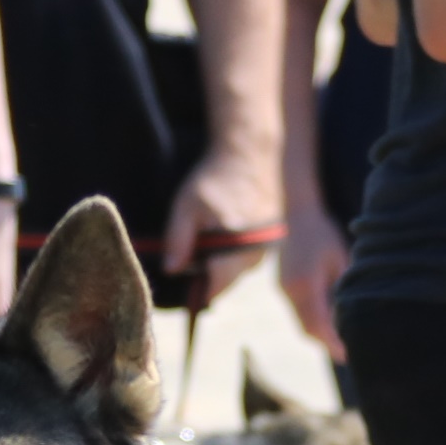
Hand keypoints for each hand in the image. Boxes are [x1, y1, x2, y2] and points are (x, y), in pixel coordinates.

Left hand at [162, 138, 278, 303]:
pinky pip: (250, 256)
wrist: (251, 154)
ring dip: (223, 261)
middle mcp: (256, 253)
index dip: (197, 291)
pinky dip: (236, 249)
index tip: (185, 285)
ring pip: (239, 269)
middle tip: (194, 251)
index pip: (215, 288)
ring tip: (212, 233)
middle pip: (227, 280)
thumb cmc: (215, 178)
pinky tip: (228, 227)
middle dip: (209, 273)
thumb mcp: (186, 206)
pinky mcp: (274, 238)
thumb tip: (171, 270)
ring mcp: (268, 247)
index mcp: (235, 249)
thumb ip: (178, 241)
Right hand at [279, 204, 349, 360]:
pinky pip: (298, 312)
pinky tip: (328, 324)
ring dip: (319, 334)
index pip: (319, 324)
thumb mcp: (341, 260)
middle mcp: (290, 291)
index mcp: (305, 284)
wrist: (298, 215)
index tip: (348, 354)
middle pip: (307, 329)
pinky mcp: (282, 286)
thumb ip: (344, 288)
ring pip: (301, 323)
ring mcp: (283, 289)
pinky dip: (312, 321)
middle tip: (347, 355)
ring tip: (340, 343)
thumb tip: (353, 316)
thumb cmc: (325, 234)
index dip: (332, 342)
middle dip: (326, 344)